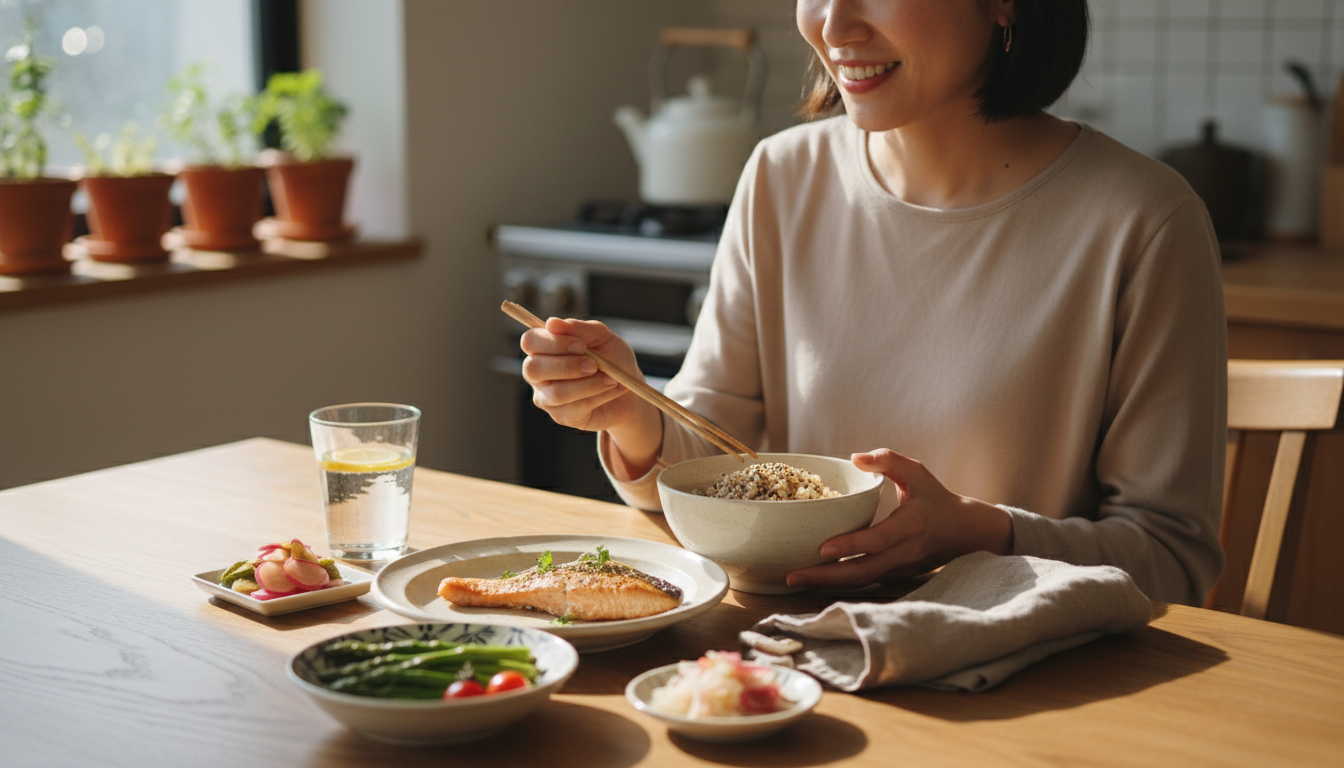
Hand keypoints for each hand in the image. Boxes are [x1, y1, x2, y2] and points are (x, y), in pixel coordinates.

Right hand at [519, 317, 661, 474]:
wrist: (630, 388)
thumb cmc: (612, 358)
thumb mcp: (602, 337)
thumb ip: (579, 328)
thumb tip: (552, 322)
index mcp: (543, 348)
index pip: (530, 341)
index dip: (553, 343)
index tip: (581, 345)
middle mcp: (538, 373)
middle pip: (533, 369)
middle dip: (567, 366)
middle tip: (594, 365)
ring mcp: (547, 397)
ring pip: (556, 393)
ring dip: (587, 384)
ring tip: (611, 378)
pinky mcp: (562, 416)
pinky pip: (575, 408)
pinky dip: (598, 396)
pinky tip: (612, 389)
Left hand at [785, 448, 1012, 589]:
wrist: (966, 532)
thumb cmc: (936, 498)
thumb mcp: (918, 472)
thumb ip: (889, 460)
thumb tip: (855, 457)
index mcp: (910, 525)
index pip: (878, 540)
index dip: (851, 546)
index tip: (822, 549)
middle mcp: (905, 552)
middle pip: (863, 572)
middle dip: (826, 576)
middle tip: (793, 575)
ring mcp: (901, 569)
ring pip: (862, 582)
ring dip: (829, 584)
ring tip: (796, 579)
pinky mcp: (896, 576)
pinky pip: (866, 582)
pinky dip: (841, 584)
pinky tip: (816, 579)